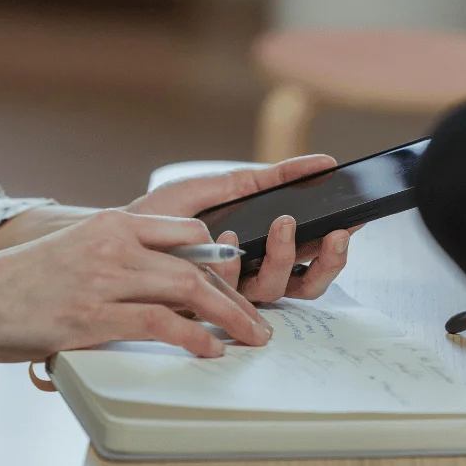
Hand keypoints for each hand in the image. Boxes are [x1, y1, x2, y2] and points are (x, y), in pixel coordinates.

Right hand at [0, 211, 272, 370]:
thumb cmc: (19, 284)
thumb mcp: (74, 253)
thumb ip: (119, 262)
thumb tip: (165, 290)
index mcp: (109, 224)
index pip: (186, 231)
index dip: (221, 260)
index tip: (239, 285)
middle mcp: (111, 245)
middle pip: (197, 262)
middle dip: (236, 296)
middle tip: (258, 322)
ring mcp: (101, 281)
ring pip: (187, 289)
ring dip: (228, 318)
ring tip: (250, 338)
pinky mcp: (90, 319)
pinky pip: (158, 325)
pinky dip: (193, 338)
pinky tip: (209, 351)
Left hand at [125, 156, 364, 302]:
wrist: (114, 233)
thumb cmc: (162, 214)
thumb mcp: (219, 186)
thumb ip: (264, 178)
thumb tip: (318, 162)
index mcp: (262, 251)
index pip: (311, 255)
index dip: (337, 246)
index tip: (351, 222)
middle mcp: (251, 278)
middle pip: (307, 284)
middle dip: (327, 260)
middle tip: (331, 231)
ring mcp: (229, 293)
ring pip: (276, 291)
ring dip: (286, 257)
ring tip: (283, 224)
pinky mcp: (202, 303)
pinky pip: (229, 292)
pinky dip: (234, 264)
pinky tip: (229, 238)